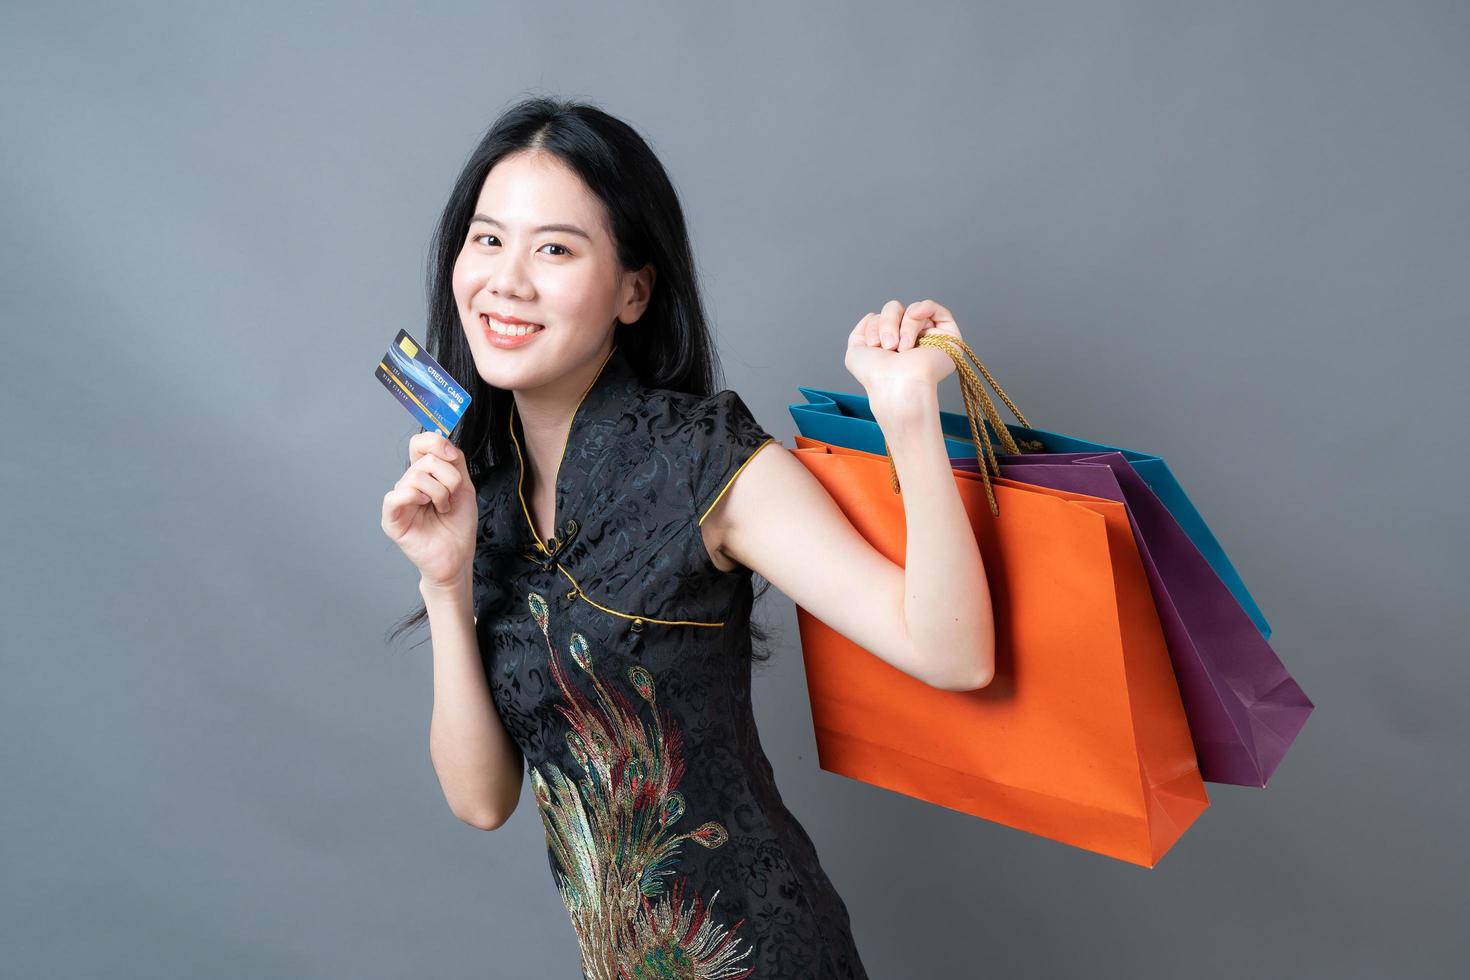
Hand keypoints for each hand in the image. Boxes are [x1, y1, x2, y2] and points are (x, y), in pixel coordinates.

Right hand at [381, 431, 477, 590]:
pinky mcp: (391, 518)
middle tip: (451, 498)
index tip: (452, 456)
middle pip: (426, 460)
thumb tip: (443, 443)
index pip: (419, 444)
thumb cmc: (459, 525)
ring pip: (416, 476)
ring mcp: (399, 500)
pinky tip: (426, 507)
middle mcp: (409, 484)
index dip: (435, 442)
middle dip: (449, 479)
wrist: (458, 555)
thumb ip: (455, 462)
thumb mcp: (464, 486)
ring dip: (439, 493)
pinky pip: (396, 496)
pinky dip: (415, 496)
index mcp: (425, 475)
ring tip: (442, 509)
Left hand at [844, 299, 961, 400]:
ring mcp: (928, 338)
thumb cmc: (875, 375)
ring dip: (904, 327)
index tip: (873, 345)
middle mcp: (910, 339)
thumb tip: (871, 314)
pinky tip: (915, 315)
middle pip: (896, 310)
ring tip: (903, 348)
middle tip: (889, 346)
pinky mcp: (947, 337)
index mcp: (890, 343)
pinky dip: (924, 307)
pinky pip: (937, 310)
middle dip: (888, 324)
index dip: (874, 325)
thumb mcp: (855, 352)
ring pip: (912, 311)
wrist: (896, 383)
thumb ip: (860, 332)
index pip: (881, 317)